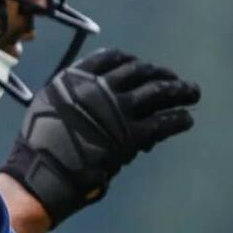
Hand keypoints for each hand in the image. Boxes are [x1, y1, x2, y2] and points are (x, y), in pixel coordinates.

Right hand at [0, 49, 200, 225]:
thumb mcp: (48, 105)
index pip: (111, 57)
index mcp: (76, 77)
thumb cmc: (39, 145)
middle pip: (140, 71)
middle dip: (161, 74)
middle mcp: (100, 88)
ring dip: (180, 90)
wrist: (42, 174)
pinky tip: (186, 119)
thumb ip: (73, 94)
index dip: (131, 62)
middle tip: (174, 79)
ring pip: (159, 92)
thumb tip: (97, 92)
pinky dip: (178, 119)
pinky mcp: (132, 135)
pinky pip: (164, 122)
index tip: (142, 67)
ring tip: (193, 93)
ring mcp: (117, 110)